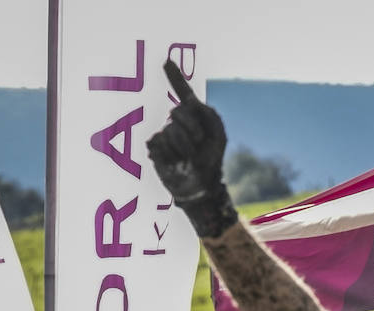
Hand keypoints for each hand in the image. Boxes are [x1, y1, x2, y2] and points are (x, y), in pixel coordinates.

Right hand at [146, 60, 236, 236]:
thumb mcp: (218, 136)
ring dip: (185, 146)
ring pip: (171, 130)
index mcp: (194, 117)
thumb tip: (191, 101)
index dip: (175, 78)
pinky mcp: (155, 147)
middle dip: (193, 130)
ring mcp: (164, 134)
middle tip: (199, 145)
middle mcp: (177, 122)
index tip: (166, 61)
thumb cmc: (211, 162)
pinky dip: (174, 154)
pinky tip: (177, 162)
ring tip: (189, 158)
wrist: (202, 187)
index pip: (183, 94)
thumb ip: (209, 114)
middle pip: (178, 111)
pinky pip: (161, 142)